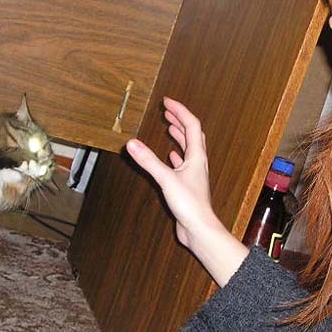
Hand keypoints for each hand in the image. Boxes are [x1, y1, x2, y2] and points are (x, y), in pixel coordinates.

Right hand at [126, 97, 218, 248]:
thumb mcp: (166, 179)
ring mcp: (194, 174)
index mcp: (197, 157)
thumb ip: (148, 161)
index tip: (167, 102)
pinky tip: (171, 156)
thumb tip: (132, 143)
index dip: (180, 111)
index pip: (191, 125)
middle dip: (180, 120)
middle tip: (167, 111)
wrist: (199, 229)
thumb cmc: (189, 205)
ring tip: (169, 127)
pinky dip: (177, 155)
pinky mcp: (189, 185)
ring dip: (179, 136)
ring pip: (189, 149)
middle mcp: (198, 163)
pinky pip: (184, 164)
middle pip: (192, 134)